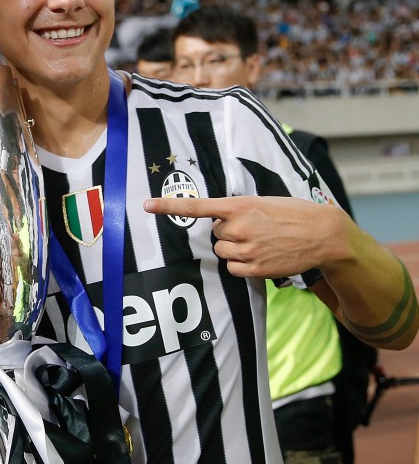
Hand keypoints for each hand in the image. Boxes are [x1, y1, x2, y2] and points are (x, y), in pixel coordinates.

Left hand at [143, 195, 351, 278]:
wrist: (324, 234)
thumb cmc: (294, 213)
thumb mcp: (264, 202)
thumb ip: (238, 209)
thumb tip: (220, 221)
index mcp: (239, 205)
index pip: (197, 206)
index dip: (169, 206)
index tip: (147, 205)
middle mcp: (238, 227)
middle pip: (215, 234)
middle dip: (230, 231)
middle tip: (256, 228)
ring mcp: (246, 249)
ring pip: (223, 252)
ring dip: (236, 248)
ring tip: (262, 242)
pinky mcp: (255, 268)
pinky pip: (233, 269)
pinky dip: (242, 265)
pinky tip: (262, 256)